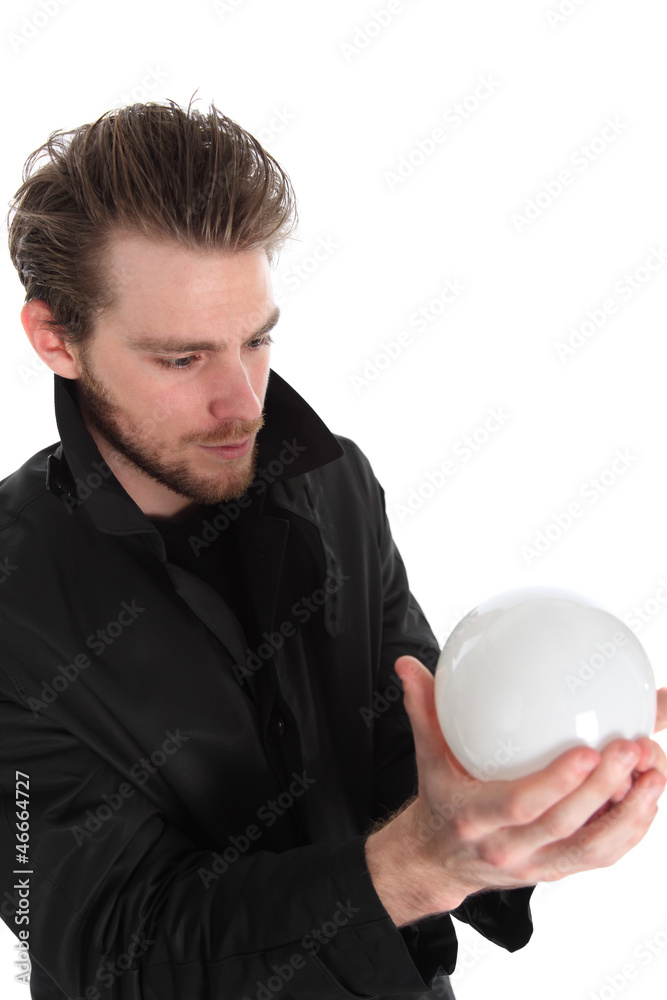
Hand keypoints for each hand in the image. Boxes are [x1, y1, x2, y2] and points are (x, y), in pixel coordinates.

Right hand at [394, 655, 666, 908]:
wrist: (439, 859)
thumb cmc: (441, 797)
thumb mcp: (428, 755)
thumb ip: (423, 708)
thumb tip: (407, 664)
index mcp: (476, 817)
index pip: (521, 805)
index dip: (557, 783)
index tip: (587, 749)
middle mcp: (510, 848)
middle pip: (566, 826)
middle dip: (606, 789)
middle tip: (633, 745)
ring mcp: (538, 864)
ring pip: (594, 848)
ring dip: (631, 811)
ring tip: (655, 771)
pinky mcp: (559, 869)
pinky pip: (602, 856)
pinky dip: (631, 828)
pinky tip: (649, 794)